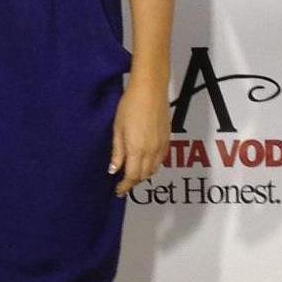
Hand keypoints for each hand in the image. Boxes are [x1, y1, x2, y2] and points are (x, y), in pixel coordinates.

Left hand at [109, 81, 169, 196]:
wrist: (150, 91)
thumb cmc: (129, 106)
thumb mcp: (117, 128)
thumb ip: (117, 151)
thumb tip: (114, 169)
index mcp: (137, 149)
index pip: (132, 176)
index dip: (125, 186)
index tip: (118, 190)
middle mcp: (151, 151)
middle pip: (144, 175)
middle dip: (133, 182)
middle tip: (123, 182)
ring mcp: (161, 146)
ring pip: (154, 169)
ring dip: (143, 175)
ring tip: (133, 174)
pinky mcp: (168, 139)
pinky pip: (161, 160)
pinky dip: (153, 166)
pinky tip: (145, 162)